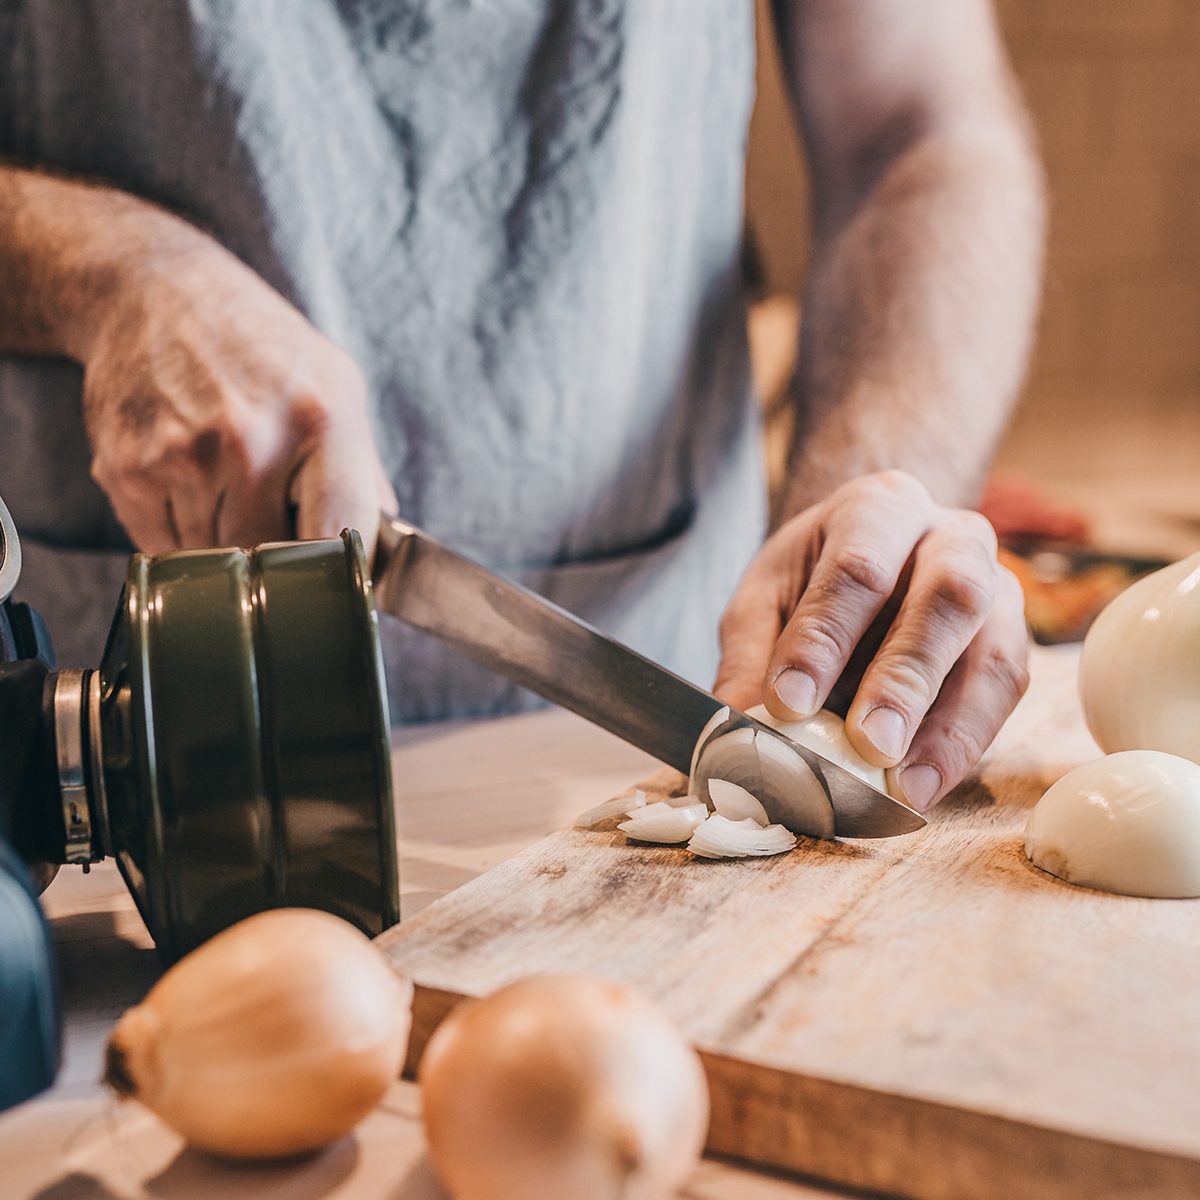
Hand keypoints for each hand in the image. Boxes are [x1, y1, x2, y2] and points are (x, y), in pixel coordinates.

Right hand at [81, 237, 396, 557]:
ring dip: (223, 548)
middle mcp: (251, 441)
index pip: (340, 537)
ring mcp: (183, 458)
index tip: (334, 583)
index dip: (339, 574)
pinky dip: (177, 536)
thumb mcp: (337, 385)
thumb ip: (364, 472)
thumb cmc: (261, 347)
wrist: (154, 291)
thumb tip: (381, 555)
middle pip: (271, 563)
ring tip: (226, 490)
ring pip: (214, 562)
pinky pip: (162, 547)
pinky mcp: (127, 470)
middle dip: (276, 561)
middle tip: (272, 522)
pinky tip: (186, 486)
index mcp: (321, 421)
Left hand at [713, 471, 1029, 811]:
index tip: (788, 704)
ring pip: (992, 651)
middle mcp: (953, 536)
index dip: (823, 641)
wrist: (870, 562)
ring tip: (901, 782)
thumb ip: (752, 657)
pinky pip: (1003, 693)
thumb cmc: (813, 581)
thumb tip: (738, 726)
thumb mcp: (765, 600)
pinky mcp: (1013, 641)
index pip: (857, 569)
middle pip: (947, 598)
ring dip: (947, 725)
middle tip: (868, 743)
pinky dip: (962, 745)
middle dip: (905, 677)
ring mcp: (997, 587)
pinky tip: (922, 785)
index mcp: (881, 508)